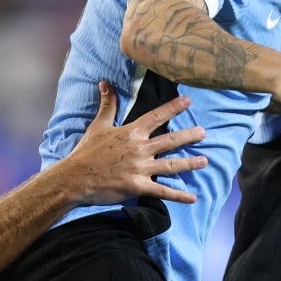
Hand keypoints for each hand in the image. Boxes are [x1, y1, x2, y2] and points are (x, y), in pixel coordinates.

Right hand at [62, 81, 207, 205]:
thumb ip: (108, 105)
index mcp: (131, 133)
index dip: (173, 108)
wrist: (75, 178)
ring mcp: (140, 169)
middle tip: (204, 133)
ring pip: (171, 165)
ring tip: (205, 161)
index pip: (156, 116)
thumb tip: (105, 83)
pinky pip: (163, 191)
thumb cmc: (86, 152)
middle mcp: (140, 149)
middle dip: (189, 136)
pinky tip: (193, 198)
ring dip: (190, 163)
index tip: (188, 101)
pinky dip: (178, 195)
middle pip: (170, 140)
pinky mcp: (138, 186)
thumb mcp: (98, 125)